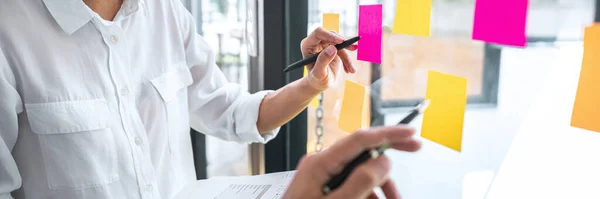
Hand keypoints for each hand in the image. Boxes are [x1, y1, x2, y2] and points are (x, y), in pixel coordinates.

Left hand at [283, 126, 421, 198]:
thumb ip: (361, 182)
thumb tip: (384, 160)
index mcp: (320, 163)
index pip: (360, 138)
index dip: (389, 133)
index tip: (411, 133)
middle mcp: (320, 164)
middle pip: (362, 153)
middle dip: (388, 160)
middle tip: (414, 150)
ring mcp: (321, 176)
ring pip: (360, 173)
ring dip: (380, 187)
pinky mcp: (322, 188)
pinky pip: (351, 185)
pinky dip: (367, 195)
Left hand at [302, 27, 358, 90]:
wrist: (320, 83)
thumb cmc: (316, 79)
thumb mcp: (319, 74)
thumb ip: (323, 61)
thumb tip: (333, 48)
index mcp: (307, 45)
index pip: (318, 33)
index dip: (330, 35)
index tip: (342, 41)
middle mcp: (315, 42)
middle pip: (331, 35)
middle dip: (343, 44)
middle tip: (353, 48)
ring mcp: (325, 44)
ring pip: (340, 43)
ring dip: (347, 57)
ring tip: (351, 70)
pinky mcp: (333, 47)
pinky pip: (344, 49)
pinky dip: (347, 60)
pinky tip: (349, 70)